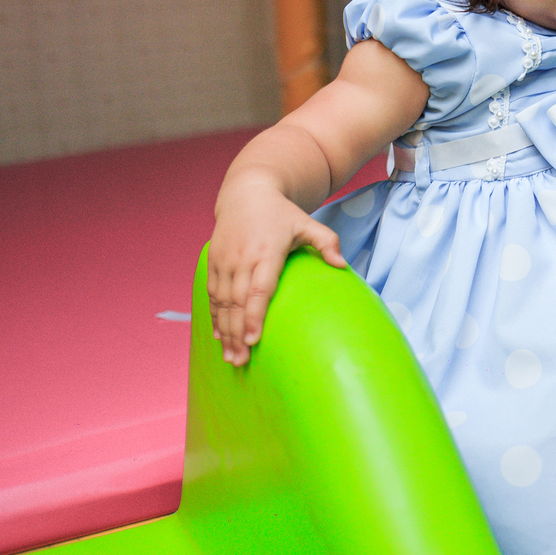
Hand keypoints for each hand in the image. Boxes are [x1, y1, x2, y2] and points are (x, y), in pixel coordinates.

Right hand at [208, 178, 345, 366]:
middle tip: (241, 362)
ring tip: (231, 357)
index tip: (254, 340)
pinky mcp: (212, 262)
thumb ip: (327, 242)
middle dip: (237, 334)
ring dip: (225, 332)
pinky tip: (220, 336)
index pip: (258, 290)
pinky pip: (212, 294)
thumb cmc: (281, 213)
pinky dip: (214, 316)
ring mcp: (224, 261)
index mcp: (266, 251)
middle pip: (237, 303)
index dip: (254, 316)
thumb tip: (343, 265)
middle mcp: (241, 258)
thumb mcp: (307, 223)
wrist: (247, 192)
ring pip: (222, 303)